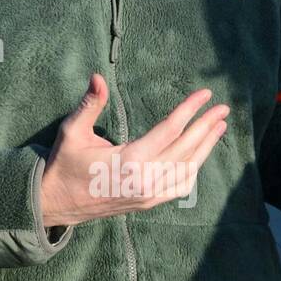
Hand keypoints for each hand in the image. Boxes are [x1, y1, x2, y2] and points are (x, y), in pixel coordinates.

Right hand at [40, 73, 228, 227]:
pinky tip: (200, 155)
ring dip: (206, 147)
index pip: (169, 131)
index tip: (205, 95)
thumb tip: (99, 77)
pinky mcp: (148, 203)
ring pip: (188, 169)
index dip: (189, 110)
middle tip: (223, 108)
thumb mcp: (72, 131)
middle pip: (186, 149)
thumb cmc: (65, 164)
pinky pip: (180, 186)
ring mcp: (149, 194)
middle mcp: (145, 180)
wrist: (57, 203)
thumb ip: (90, 104)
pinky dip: (194, 169)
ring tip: (219, 127)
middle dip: (206, 126)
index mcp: (129, 160)